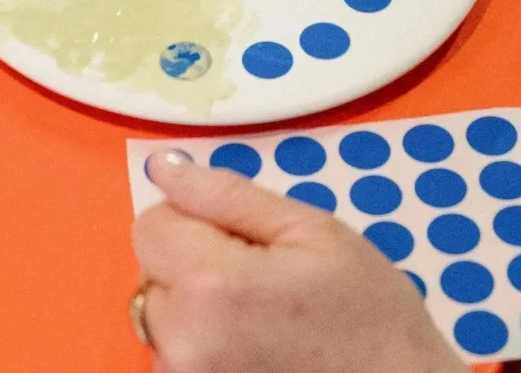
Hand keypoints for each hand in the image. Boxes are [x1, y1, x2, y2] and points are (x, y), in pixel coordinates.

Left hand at [132, 150, 462, 372]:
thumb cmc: (369, 316)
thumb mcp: (313, 231)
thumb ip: (228, 194)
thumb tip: (164, 167)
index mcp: (209, 284)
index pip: (152, 224)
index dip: (196, 219)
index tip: (246, 239)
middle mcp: (182, 340)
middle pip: (152, 273)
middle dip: (194, 264)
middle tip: (263, 280)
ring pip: (161, 318)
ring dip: (196, 310)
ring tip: (262, 320)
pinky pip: (175, 357)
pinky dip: (203, 346)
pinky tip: (255, 351)